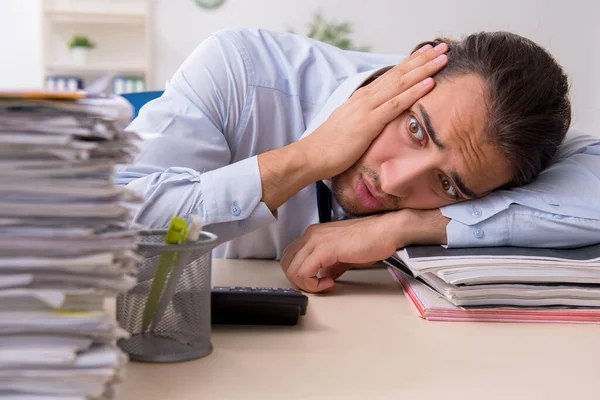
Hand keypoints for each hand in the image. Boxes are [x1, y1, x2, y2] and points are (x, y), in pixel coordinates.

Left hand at [281, 213, 400, 292]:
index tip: (318, 282)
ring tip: (325, 285)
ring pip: (292, 269)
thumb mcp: (343, 256)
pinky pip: (304, 272)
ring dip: (306, 284)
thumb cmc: (369, 241)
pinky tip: (329, 283)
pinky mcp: (324, 249)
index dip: (300, 275)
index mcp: (313, 235)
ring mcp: (316, 241)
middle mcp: (310, 235)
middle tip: (317, 287)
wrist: (384, 233)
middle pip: (286, 263)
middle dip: (299, 281)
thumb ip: (330, 266)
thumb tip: (324, 276)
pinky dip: (313, 284)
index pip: (291, 257)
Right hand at [299, 43, 448, 180]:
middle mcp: (365, 97)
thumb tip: (378, 120)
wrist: (312, 156)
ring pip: (401, 83)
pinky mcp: (368, 123)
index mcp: (362, 98)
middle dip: (423, 59)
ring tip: (443, 58)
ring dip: (424, 69)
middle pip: (399, 73)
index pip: (391, 75)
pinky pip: (396, 104)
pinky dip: (414, 92)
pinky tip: (429, 83)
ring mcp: (366, 108)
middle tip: (442, 47)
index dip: (411, 62)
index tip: (427, 52)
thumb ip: (365, 119)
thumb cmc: (331, 146)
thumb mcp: (351, 126)